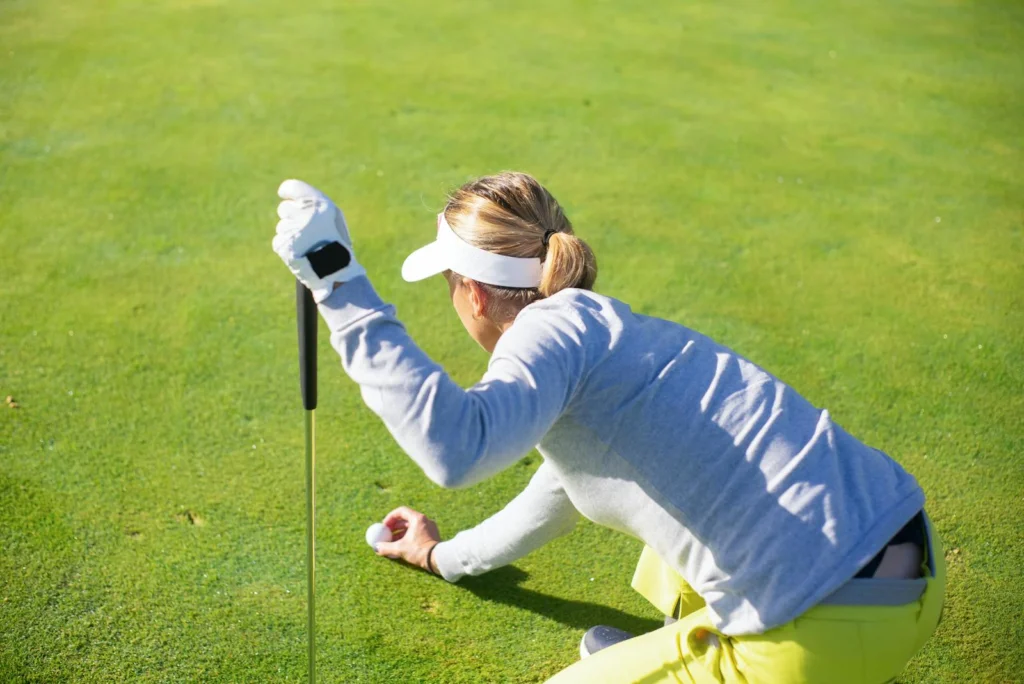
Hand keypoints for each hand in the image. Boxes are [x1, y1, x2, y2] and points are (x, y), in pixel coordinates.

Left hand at [272, 179, 366, 301]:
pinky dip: (287, 247)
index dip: (287, 191)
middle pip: (284, 208)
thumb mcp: (333, 218)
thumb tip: (291, 197)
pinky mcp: (283, 245)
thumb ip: (313, 204)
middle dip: (291, 217)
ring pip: (281, 226)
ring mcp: (293, 229)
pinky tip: (299, 253)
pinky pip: (278, 240)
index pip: (293, 187)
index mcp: (319, 204)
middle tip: (304, 229)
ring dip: (290, 234)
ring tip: (306, 245)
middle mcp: (304, 214)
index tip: (284, 194)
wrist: (335, 271)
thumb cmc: (336, 243)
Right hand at [375, 506, 442, 573]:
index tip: (384, 526)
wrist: (438, 559)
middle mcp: (425, 520)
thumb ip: (386, 547)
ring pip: (412, 527)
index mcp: (417, 518)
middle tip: (386, 534)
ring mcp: (430, 527)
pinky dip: (409, 537)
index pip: (401, 511)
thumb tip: (376, 547)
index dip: (390, 518)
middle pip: (406, 519)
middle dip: (395, 527)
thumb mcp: (400, 549)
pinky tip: (403, 547)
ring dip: (401, 533)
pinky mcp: (432, 535)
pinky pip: (418, 533)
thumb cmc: (420, 551)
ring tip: (393, 543)